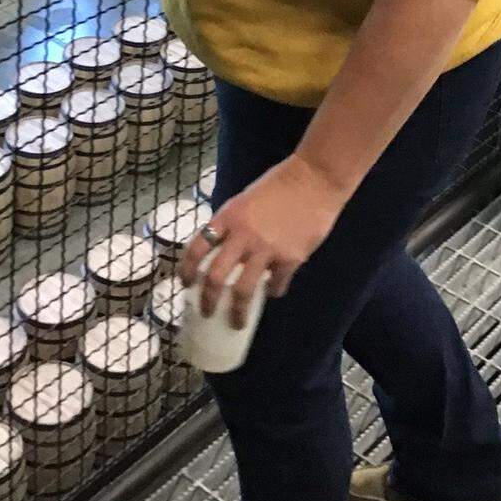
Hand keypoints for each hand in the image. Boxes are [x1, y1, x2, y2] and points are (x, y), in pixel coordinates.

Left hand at [179, 154, 349, 328]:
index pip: (197, 247)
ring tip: (237, 322)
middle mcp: (242, 235)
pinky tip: (273, 291)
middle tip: (207, 313)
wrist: (314, 179)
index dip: (187, 269)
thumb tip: (226, 249)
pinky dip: (273, 291)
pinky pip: (276, 284)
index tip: (186, 284)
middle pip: (215, 277)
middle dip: (208, 301)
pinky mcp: (290, 258)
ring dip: (237, 311)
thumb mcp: (245, 199)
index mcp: (228, 217)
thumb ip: (234, 224)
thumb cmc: (279, 184)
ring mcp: (266, 249)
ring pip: (243, 290)